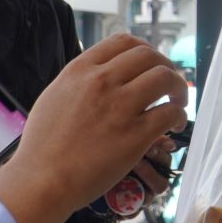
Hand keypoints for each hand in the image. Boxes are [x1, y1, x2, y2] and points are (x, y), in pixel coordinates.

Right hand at [0, 35, 188, 222]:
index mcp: (80, 70)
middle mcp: (102, 81)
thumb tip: (102, 77)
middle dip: (165, 66)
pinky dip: (179, 116)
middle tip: (169, 84)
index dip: (144, 50)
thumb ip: (80, 83)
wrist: (42, 180)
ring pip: (165, 78)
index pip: (123, 42)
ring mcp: (120, 106)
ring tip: (178, 102)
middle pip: (149, 55)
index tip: (150, 64)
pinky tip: (176, 125)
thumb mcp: (54, 97)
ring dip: (178, 87)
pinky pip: (170, 112)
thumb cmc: (42, 146)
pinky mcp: (136, 134)